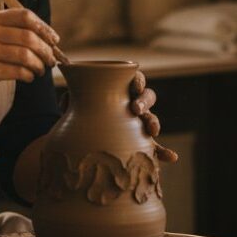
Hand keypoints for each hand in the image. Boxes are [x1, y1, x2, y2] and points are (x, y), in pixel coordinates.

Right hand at [0, 8, 58, 100]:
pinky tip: (28, 77)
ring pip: (25, 55)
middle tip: (51, 59)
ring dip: (39, 65)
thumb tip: (44, 36)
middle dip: (46, 50)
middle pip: (29, 36)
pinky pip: (17, 72)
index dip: (44, 27)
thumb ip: (7, 29)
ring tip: (40, 70)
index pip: (24, 16)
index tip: (54, 39)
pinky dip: (28, 75)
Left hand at [58, 67, 178, 162]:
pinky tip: (172, 157)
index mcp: (121, 88)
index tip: (135, 86)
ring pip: (152, 118)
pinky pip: (155, 148)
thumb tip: (65, 102)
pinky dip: (164, 152)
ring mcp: (138, 123)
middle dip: (144, 102)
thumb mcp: (75, 103)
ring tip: (152, 130)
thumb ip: (71, 100)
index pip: (135, 79)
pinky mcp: (140, 142)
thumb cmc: (82, 110)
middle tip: (136, 109)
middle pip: (147, 97)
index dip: (138, 81)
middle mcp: (133, 103)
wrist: (84, 132)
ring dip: (153, 122)